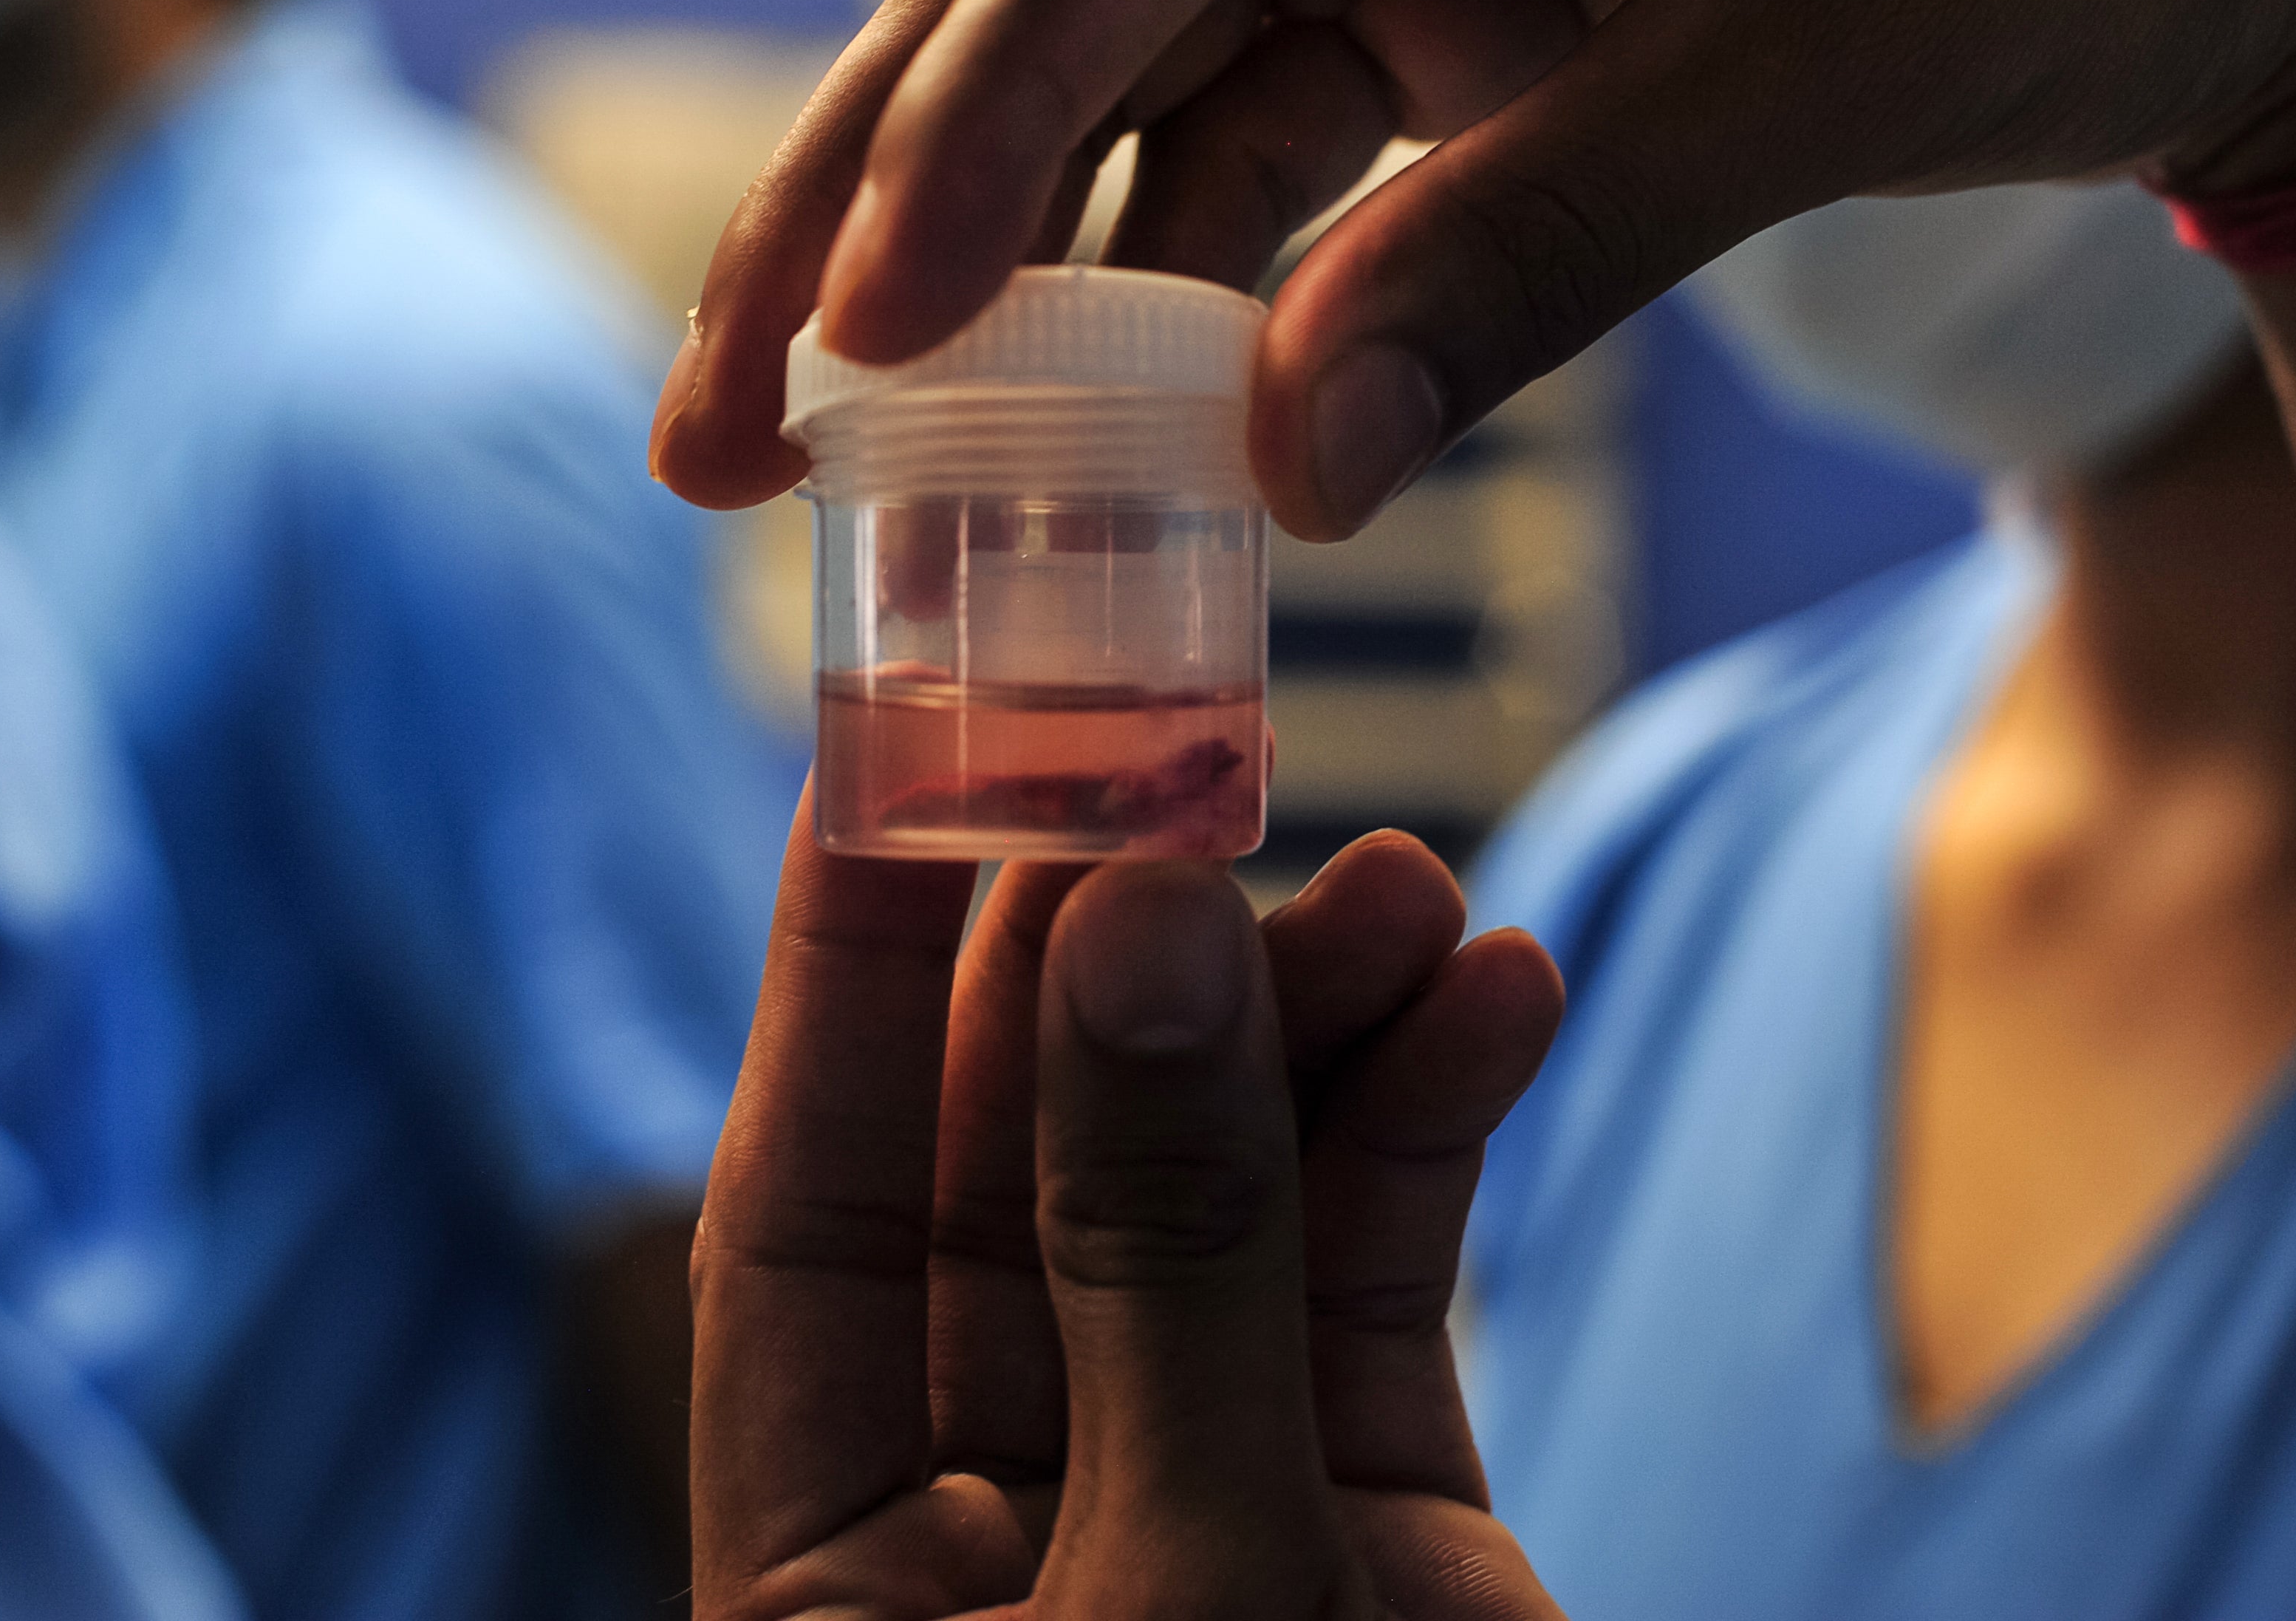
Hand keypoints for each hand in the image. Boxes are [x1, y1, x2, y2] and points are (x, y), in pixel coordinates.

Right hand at [653, 0, 2295, 538]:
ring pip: (1111, 52)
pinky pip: (1231, 135)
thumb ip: (1547, 252)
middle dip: (877, 183)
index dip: (990, 92)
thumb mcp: (1831, 68)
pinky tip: (1050, 439)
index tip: (869, 316)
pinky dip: (1142, 287)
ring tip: (806, 455)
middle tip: (718, 410)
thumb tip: (1281, 479)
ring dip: (972, 260)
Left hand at [690, 811, 1567, 1618]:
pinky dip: (1430, 1135)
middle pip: (1022, 1179)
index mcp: (843, 1588)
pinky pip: (1376, 1286)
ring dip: (1316, 1028)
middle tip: (1188, 776)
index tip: (899, 757)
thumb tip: (1141, 931)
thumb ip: (1167, 1265)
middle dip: (1120, 968)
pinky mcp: (1375, 1530)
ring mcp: (1192, 1518)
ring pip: (1221, 1208)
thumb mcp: (1185, 1584)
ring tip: (1407, 889)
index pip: (803, 1217)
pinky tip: (1492, 998)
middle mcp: (997, 1531)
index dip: (850, 976)